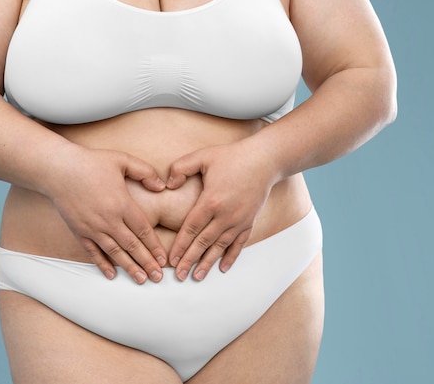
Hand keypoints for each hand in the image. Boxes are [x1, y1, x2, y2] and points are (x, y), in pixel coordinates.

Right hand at [47, 143, 166, 283]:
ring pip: (115, 253)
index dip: (155, 246)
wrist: (58, 169)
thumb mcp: (122, 160)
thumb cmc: (92, 162)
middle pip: (132, 246)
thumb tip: (161, 187)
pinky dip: (103, 265)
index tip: (164, 260)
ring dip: (129, 268)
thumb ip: (145, 172)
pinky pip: (93, 252)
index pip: (143, 230)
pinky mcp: (79, 231)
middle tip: (158, 278)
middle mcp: (109, 220)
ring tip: (141, 280)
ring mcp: (92, 228)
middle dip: (147, 263)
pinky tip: (112, 275)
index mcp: (122, 204)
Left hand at [166, 139, 277, 280]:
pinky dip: (231, 257)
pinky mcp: (250, 221)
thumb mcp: (202, 156)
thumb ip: (180, 168)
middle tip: (178, 276)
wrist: (265, 159)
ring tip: (197, 277)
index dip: (180, 245)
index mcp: (211, 201)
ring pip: (220, 247)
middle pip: (203, 242)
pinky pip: (239, 244)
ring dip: (207, 263)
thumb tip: (168, 185)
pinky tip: (222, 268)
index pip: (191, 228)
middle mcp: (225, 215)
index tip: (171, 259)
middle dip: (189, 260)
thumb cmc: (231, 156)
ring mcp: (239, 220)